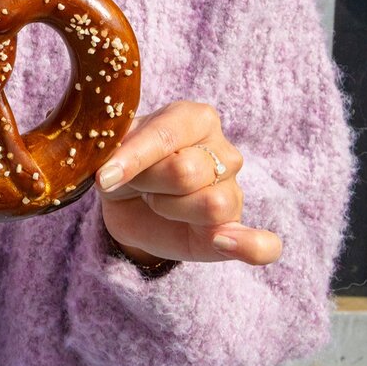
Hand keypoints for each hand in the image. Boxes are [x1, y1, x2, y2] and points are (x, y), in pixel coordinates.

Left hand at [95, 101, 281, 266]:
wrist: (128, 203)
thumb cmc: (126, 167)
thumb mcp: (113, 151)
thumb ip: (118, 153)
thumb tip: (111, 175)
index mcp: (194, 119)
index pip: (167, 135)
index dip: (133, 159)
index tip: (105, 178)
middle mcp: (223, 151)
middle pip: (185, 172)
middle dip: (149, 184)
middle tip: (140, 184)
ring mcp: (234, 191)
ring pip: (210, 205)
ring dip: (170, 209)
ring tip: (159, 202)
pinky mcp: (235, 231)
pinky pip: (262, 246)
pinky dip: (249, 247)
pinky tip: (220, 241)